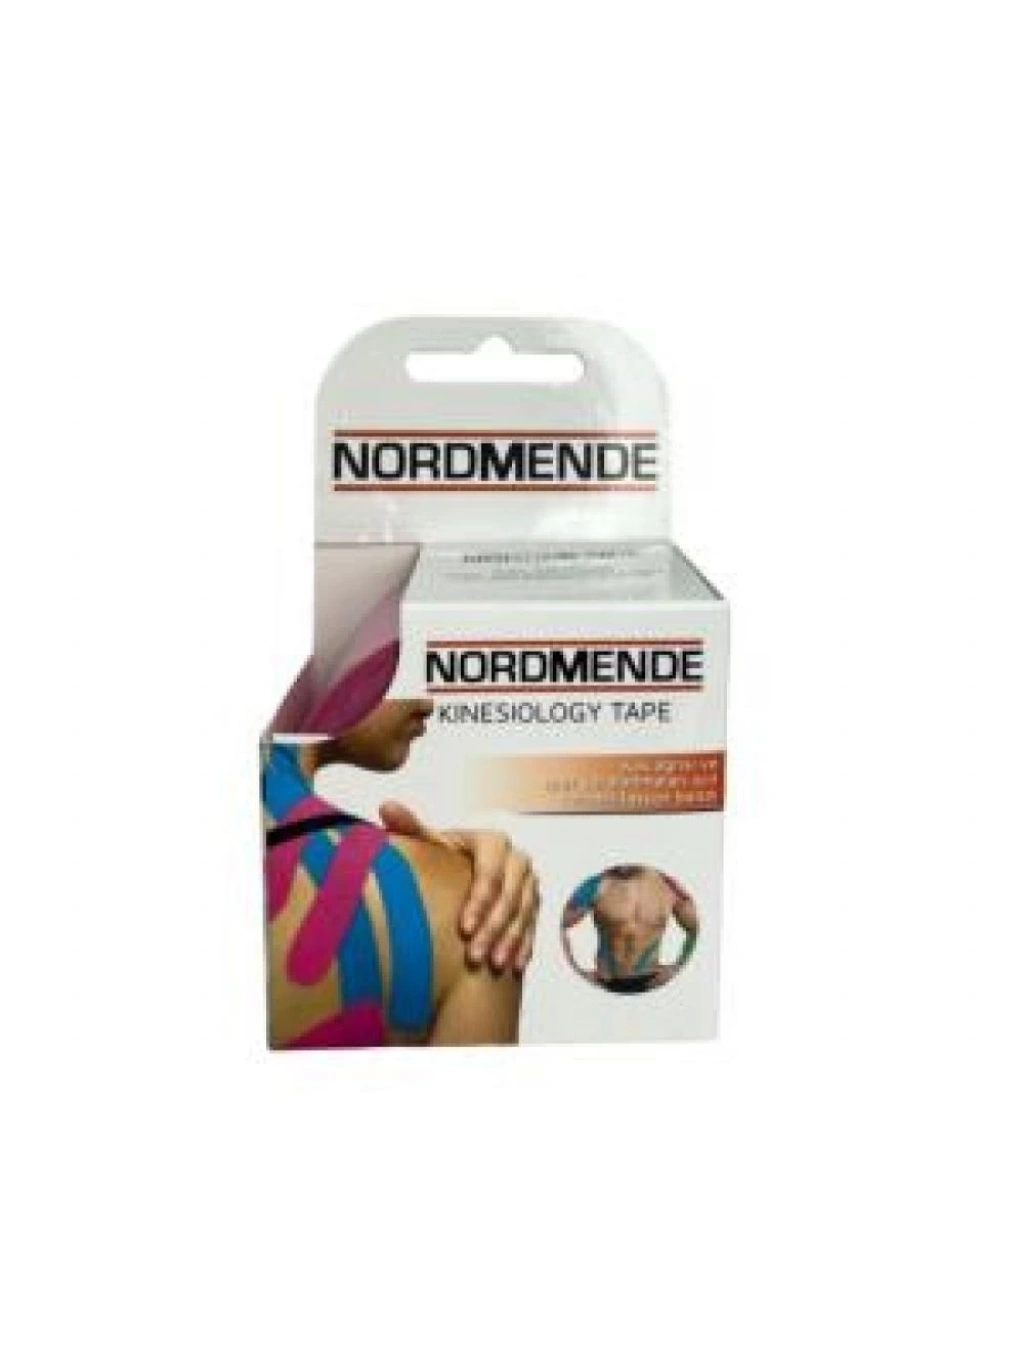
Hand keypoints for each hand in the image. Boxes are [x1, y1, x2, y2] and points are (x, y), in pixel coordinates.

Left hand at [378, 801, 539, 972]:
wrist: (461, 870)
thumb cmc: (443, 857)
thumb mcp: (429, 843)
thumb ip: (411, 827)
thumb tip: (387, 806)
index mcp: (493, 842)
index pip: (491, 871)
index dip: (480, 900)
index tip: (463, 928)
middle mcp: (516, 861)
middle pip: (511, 896)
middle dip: (493, 927)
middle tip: (474, 955)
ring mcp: (528, 884)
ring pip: (524, 913)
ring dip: (510, 940)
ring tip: (492, 965)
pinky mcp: (534, 904)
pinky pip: (534, 926)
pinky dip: (523, 946)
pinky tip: (512, 966)